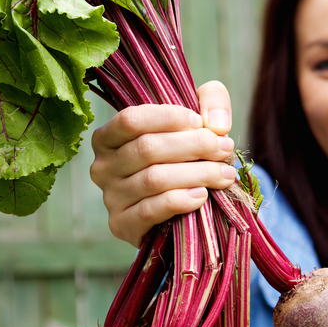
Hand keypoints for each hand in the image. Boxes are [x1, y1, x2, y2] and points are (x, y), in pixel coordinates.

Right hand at [90, 81, 236, 246]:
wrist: (180, 211)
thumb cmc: (184, 158)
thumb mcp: (197, 121)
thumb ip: (211, 102)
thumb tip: (216, 123)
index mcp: (109, 137)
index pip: (131, 120)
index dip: (168, 118)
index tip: (200, 123)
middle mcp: (102, 166)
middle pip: (147, 148)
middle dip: (194, 145)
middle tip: (224, 149)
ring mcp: (110, 197)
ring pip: (154, 179)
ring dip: (197, 174)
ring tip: (224, 174)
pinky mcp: (122, 225)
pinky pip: (151, 210)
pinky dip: (180, 201)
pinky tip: (202, 195)